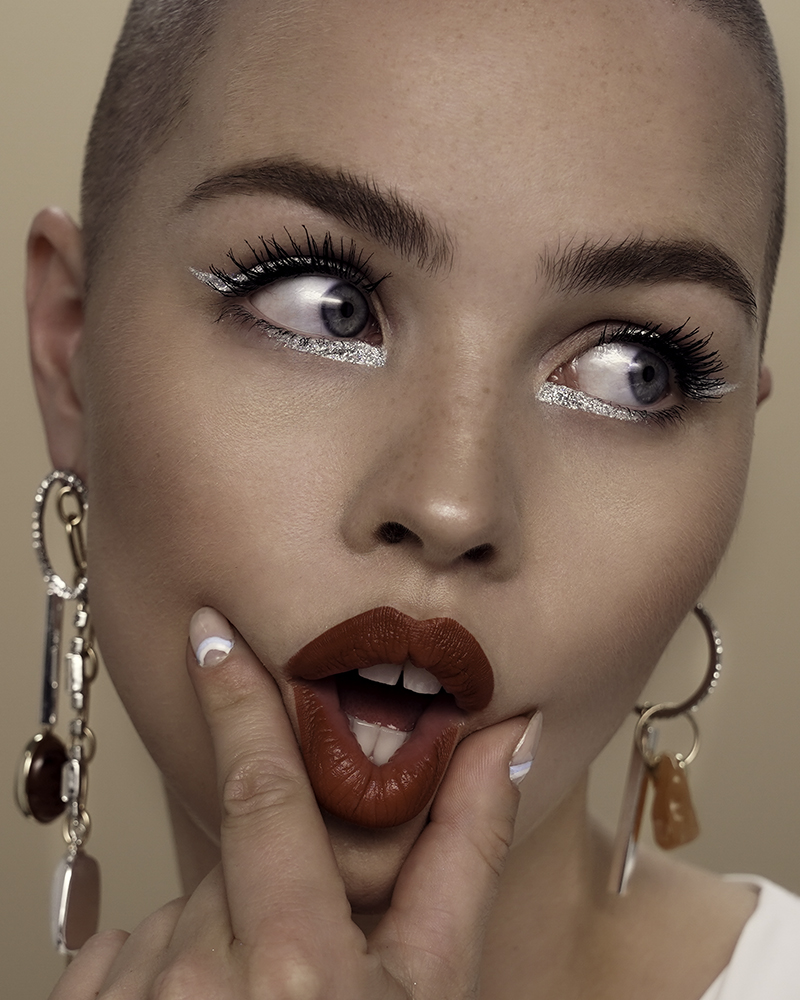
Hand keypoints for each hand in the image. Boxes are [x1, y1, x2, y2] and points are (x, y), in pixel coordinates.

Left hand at [49, 608, 536, 998]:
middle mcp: (195, 979)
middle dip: (271, 884)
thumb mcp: (433, 990)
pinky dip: (163, 969)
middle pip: (234, 863)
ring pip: (180, 908)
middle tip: (304, 959)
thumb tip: (508, 738)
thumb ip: (465, 855)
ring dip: (217, 936)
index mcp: (294, 969)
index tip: (210, 632)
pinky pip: (125, 950)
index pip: (260, 791)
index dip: (239, 701)